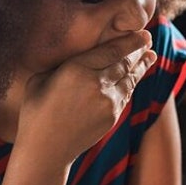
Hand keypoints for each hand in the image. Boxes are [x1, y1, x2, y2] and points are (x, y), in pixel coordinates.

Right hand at [18, 30, 156, 163]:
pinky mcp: (112, 117)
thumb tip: (78, 56)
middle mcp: (95, 83)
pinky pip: (126, 95)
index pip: (111, 50)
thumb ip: (62, 65)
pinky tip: (135, 77)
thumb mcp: (39, 80)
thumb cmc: (36, 112)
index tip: (142, 34)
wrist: (46, 150)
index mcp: (75, 69)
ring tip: (150, 56)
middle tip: (148, 40)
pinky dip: (132, 83)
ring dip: (141, 66)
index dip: (130, 41)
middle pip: (124, 62)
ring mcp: (107, 102)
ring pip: (130, 78)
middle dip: (138, 50)